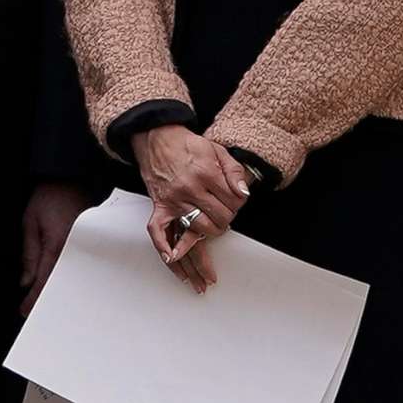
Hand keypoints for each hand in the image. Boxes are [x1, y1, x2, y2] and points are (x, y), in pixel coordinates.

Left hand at [19, 181, 95, 316]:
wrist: (71, 180)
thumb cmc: (48, 198)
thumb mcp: (30, 222)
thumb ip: (29, 253)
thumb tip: (25, 282)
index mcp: (57, 246)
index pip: (44, 280)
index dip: (35, 299)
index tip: (26, 312)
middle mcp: (74, 253)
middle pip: (60, 285)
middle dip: (48, 302)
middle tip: (35, 317)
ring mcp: (83, 251)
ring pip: (70, 280)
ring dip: (58, 293)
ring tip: (47, 307)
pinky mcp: (89, 249)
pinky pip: (76, 270)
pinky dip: (67, 280)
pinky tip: (62, 288)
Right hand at [129, 125, 249, 292]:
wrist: (157, 137)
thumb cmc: (188, 145)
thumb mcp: (217, 150)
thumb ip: (235, 171)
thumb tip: (244, 193)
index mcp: (206, 174)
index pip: (233, 203)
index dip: (238, 206)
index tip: (235, 204)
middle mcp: (189, 189)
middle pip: (218, 221)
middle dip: (225, 224)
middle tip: (224, 221)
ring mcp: (173, 199)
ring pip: (195, 232)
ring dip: (205, 247)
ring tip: (208, 265)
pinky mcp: (160, 205)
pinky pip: (158, 230)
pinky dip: (164, 247)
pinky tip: (172, 260)